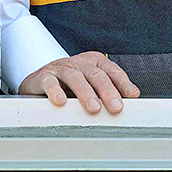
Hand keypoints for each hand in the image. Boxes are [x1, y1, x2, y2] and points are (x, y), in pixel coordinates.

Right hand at [18, 51, 139, 113]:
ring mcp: (61, 68)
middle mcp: (79, 62)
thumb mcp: (91, 85)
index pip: (111, 70)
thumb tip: (130, 101)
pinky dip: (55, 91)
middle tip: (116, 107)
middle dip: (107, 91)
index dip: (122, 82)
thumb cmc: (70, 84)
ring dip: (85, 93)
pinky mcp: (43, 76)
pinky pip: (49, 82)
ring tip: (94, 108)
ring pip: (75, 77)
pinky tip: (60, 101)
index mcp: (94, 62)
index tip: (132, 95)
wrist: (39, 79)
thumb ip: (108, 91)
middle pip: (95, 74)